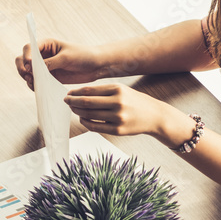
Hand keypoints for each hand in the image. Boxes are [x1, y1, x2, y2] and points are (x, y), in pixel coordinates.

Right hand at [16, 39, 104, 88]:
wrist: (95, 66)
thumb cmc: (83, 56)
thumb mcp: (66, 58)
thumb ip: (50, 63)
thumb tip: (34, 69)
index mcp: (46, 44)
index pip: (29, 48)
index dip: (26, 56)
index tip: (29, 65)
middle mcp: (42, 55)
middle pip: (23, 59)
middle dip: (22, 68)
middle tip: (28, 76)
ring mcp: (44, 67)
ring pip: (27, 72)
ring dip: (26, 78)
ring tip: (33, 83)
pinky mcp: (48, 77)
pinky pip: (35, 81)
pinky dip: (33, 85)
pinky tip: (38, 88)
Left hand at [64, 84, 184, 144]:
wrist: (154, 116)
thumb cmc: (134, 101)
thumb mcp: (121, 90)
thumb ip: (102, 91)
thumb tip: (79, 94)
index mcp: (118, 89)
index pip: (89, 90)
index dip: (75, 92)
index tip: (68, 93)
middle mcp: (118, 102)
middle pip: (86, 102)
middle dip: (72, 102)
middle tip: (66, 101)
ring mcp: (118, 117)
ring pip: (89, 115)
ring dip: (77, 112)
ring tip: (73, 109)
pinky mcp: (117, 130)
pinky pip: (94, 127)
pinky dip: (85, 123)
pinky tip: (82, 119)